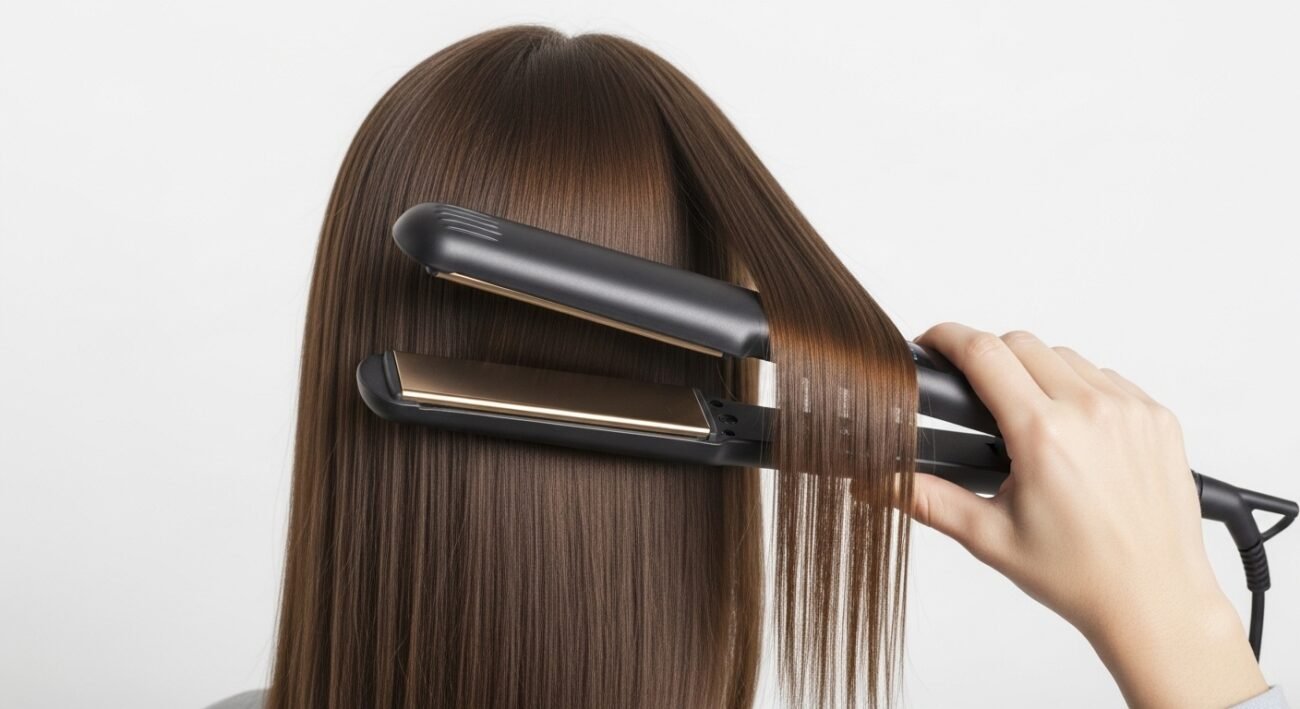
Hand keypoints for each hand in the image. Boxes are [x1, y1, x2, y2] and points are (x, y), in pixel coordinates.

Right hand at [900, 322, 1267, 708]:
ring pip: (1065, 356)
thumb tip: (882, 479)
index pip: (983, 353)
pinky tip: (1072, 430)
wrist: (1155, 600)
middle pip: (1021, 343)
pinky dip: (1082, 389)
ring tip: (1027, 418)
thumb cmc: (1081, 575)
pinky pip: (1108, 377)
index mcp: (1043, 435)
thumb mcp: (990, 538)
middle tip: (976, 394)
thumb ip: (928, 499)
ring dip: (1036, 372)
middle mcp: (1091, 412)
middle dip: (989, 357)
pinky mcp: (1158, 417)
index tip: (933, 342)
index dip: (947, 338)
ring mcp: (1131, 410)